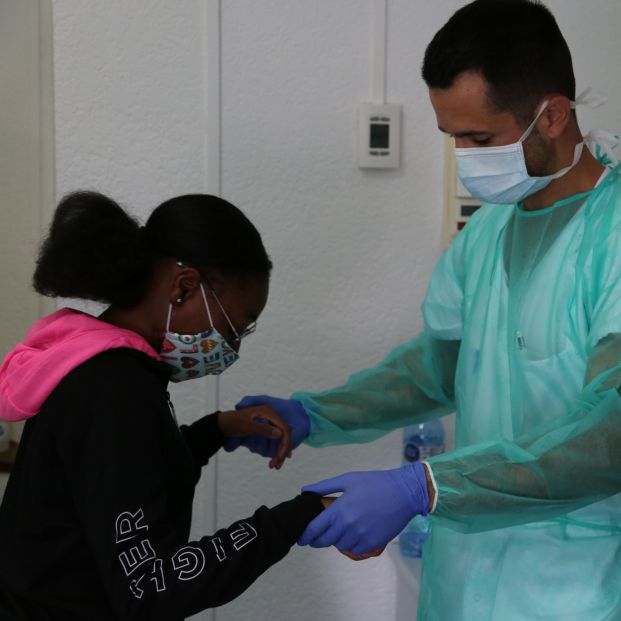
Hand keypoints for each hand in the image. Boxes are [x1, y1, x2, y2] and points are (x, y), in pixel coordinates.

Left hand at [217, 406, 291, 469]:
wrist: (223, 423)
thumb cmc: (232, 422)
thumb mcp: (246, 426)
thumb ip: (262, 429)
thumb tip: (279, 433)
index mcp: (268, 412)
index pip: (284, 428)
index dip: (284, 443)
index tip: (280, 457)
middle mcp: (271, 416)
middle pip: (284, 434)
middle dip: (282, 450)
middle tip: (276, 465)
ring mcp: (269, 423)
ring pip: (281, 439)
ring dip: (280, 452)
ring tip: (274, 465)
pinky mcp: (266, 429)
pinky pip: (275, 440)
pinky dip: (276, 450)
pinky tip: (275, 459)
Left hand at [298, 462, 429, 554]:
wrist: (404, 493)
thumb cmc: (375, 483)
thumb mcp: (348, 479)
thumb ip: (324, 487)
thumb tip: (305, 491)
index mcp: (339, 509)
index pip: (315, 528)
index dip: (306, 535)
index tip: (301, 538)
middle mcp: (348, 526)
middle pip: (325, 541)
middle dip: (318, 540)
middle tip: (317, 536)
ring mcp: (361, 536)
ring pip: (340, 546)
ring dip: (337, 540)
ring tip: (340, 530)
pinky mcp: (373, 544)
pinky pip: (355, 550)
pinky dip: (352, 544)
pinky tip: (355, 533)